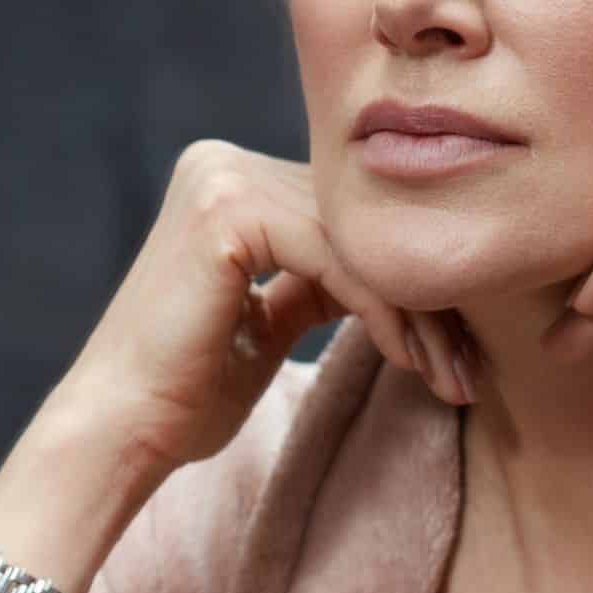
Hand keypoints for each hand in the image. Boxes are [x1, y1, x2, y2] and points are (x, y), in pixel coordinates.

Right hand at [60, 139, 466, 485]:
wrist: (122, 429)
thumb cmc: (187, 393)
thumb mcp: (269, 321)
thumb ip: (316, 281)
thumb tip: (389, 269)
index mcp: (229, 180)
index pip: (346, 223)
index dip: (409, 287)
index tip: (456, 354)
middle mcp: (223, 163)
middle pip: (360, 227)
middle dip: (425, 304)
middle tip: (470, 371)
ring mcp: (222, 179)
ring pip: (359, 244)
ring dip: (418, 317)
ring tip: (454, 378)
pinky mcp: (228, 212)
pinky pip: (337, 259)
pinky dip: (384, 313)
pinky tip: (410, 360)